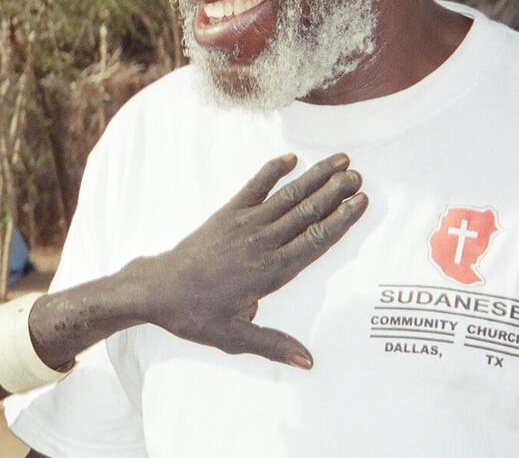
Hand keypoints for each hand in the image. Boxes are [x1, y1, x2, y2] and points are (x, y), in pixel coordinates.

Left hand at [124, 153, 366, 368]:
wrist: (157, 289)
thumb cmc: (196, 315)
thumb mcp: (234, 337)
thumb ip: (273, 345)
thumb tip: (308, 361)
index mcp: (270, 271)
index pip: (314, 240)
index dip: (340, 219)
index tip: (362, 201)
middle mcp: (261, 242)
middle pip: (306, 212)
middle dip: (335, 191)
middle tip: (359, 174)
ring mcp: (244, 224)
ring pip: (287, 196)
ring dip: (314, 177)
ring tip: (340, 160)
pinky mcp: (226, 214)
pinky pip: (253, 187)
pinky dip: (272, 170)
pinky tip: (290, 157)